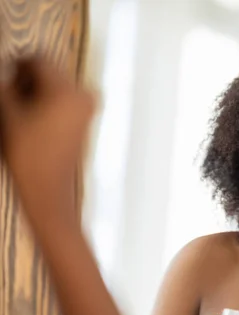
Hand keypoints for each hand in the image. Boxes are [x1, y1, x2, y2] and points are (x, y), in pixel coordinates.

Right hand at [0, 57, 94, 226]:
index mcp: (67, 90)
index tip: (4, 77)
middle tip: (10, 98)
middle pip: (49, 72)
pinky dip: (48, 102)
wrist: (49, 189)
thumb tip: (2, 71)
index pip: (39, 60)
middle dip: (27, 80)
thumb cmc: (28, 154)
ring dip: (36, 91)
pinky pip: (65, 99)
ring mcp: (89, 108)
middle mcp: (85, 95)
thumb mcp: (8, 114)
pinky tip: (33, 120)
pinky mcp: (87, 120)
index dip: (16, 64)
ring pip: (56, 85)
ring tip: (21, 112)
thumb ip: (4, 86)